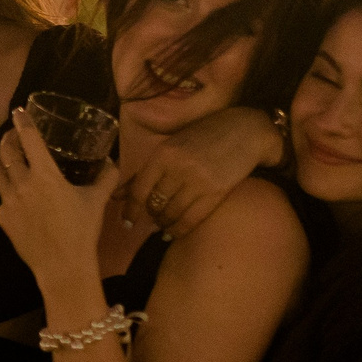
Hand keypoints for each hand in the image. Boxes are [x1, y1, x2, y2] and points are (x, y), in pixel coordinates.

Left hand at [0, 108, 120, 289]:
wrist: (62, 265)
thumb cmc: (81, 230)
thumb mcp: (97, 200)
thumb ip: (106, 177)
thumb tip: (112, 162)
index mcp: (45, 174)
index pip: (29, 139)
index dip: (22, 122)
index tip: (18, 112)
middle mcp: (22, 183)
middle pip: (5, 151)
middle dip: (8, 139)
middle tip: (13, 136)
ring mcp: (8, 201)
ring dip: (1, 161)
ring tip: (9, 160)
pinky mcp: (2, 218)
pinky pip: (1, 197)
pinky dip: (8, 191)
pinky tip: (18, 196)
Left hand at [114, 105, 278, 237]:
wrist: (245, 131)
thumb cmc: (202, 136)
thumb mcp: (170, 147)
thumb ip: (144, 172)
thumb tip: (117, 195)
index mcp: (164, 154)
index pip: (140, 189)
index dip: (130, 210)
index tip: (126, 222)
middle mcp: (179, 168)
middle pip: (155, 204)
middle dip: (150, 216)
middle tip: (149, 220)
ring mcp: (199, 182)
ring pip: (172, 214)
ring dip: (164, 223)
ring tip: (162, 224)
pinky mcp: (216, 193)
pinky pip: (192, 219)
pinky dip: (180, 229)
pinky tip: (175, 231)